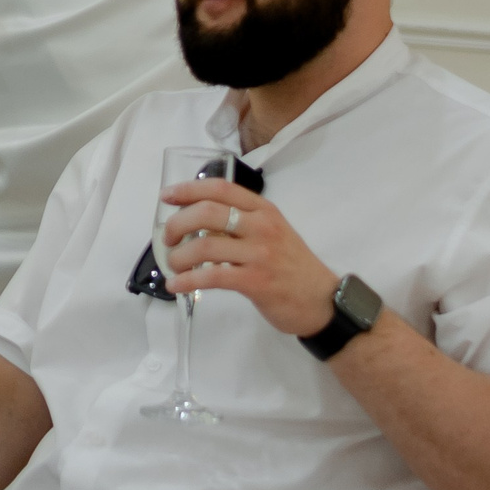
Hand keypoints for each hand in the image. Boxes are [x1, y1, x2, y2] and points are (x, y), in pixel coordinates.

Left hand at [158, 181, 340, 338]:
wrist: (322, 300)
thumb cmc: (292, 266)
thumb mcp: (273, 232)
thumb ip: (243, 222)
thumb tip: (198, 220)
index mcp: (264, 210)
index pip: (221, 189)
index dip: (189, 189)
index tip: (167, 196)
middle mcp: (261, 226)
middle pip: (208, 212)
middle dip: (178, 223)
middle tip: (168, 237)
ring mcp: (259, 254)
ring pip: (205, 246)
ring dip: (179, 256)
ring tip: (173, 264)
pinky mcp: (255, 282)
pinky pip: (212, 277)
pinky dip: (187, 280)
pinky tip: (176, 285)